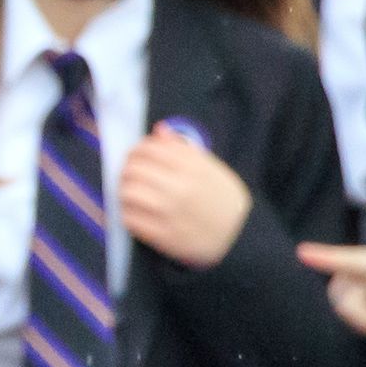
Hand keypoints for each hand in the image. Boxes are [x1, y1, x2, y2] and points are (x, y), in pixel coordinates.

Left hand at [117, 125, 251, 268]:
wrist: (240, 236)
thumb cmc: (223, 199)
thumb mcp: (211, 168)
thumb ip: (184, 148)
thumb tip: (159, 130)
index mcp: (192, 166)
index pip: (149, 149)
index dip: (137, 150)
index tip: (138, 157)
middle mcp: (180, 187)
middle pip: (134, 169)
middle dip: (128, 169)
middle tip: (130, 175)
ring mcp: (170, 212)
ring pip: (128, 192)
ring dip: (124, 190)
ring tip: (132, 193)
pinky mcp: (164, 235)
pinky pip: (130, 219)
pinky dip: (128, 213)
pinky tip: (136, 212)